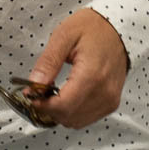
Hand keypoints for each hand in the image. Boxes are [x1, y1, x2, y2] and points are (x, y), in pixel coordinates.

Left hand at [26, 8, 128, 127]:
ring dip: (59, 113)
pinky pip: (87, 117)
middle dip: (48, 109)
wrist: (118, 29)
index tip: (30, 95)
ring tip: (50, 93)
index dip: (43, 105)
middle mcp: (105, 93)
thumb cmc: (91, 28)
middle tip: (37, 92)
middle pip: (69, 117)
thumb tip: (34, 84)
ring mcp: (110, 100)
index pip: (64, 106)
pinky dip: (72, 112)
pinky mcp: (112, 103)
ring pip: (77, 121)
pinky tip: (64, 96)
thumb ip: (48, 62)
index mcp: (92, 76)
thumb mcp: (63, 36)